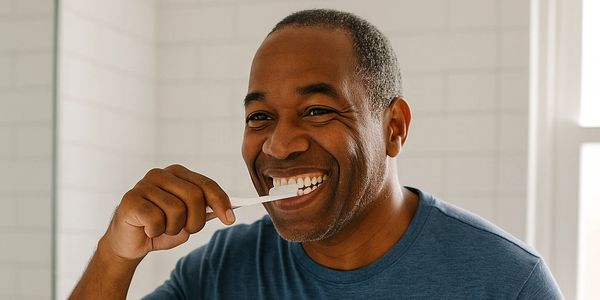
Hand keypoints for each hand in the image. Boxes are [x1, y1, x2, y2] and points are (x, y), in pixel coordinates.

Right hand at [102, 164, 234, 260]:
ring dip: (174, 228)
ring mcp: (143, 185)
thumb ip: (205, 211)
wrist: (131, 242)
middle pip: (194, 196)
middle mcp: (160, 174)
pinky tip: (147, 229)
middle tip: (186, 230)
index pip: (206, 184)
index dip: (221, 202)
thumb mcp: (189, 219)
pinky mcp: (130, 199)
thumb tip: (227, 209)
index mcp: (178, 174)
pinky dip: (156, 231)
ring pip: (176, 210)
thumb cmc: (162, 227)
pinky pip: (156, 219)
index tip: (230, 219)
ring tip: (163, 228)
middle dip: (196, 221)